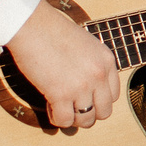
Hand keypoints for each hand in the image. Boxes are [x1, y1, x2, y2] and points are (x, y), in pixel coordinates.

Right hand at [5, 0, 120, 130]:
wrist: (32, 25)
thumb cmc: (53, 31)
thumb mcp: (86, 44)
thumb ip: (91, 64)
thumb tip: (87, 88)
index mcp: (106, 61)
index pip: (114, 95)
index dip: (99, 101)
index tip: (86, 99)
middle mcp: (98, 75)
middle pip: (104, 112)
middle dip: (89, 114)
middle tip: (73, 109)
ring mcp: (82, 86)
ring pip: (86, 120)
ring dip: (73, 119)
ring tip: (61, 109)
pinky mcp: (61, 94)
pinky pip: (64, 120)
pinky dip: (57, 119)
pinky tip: (50, 108)